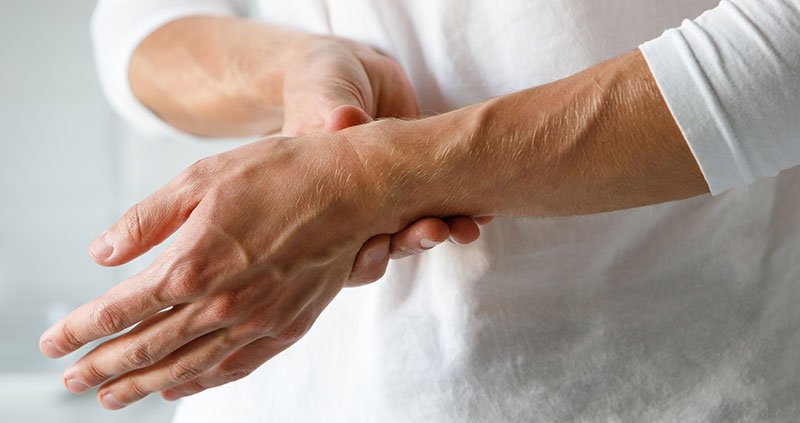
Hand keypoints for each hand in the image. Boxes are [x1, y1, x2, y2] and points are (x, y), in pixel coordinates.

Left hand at [40, 129, 414, 408]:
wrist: (352, 188)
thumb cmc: (280, 174)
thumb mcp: (200, 179)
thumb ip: (146, 220)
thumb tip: (102, 254)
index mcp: (192, 264)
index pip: (119, 310)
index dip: (79, 329)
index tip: (53, 343)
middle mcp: (220, 304)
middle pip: (146, 347)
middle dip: (100, 367)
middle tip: (71, 381)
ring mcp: (255, 321)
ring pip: (185, 366)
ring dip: (141, 385)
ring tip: (111, 398)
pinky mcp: (286, 326)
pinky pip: (234, 367)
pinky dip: (200, 383)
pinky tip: (180, 388)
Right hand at [281, 36, 490, 284]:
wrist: (353, 70)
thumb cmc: (323, 81)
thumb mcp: (323, 94)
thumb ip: (330, 111)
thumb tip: (339, 118)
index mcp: (323, 199)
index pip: (340, 247)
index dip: (362, 254)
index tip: (381, 244)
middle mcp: (357, 209)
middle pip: (384, 245)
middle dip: (411, 242)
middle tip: (437, 230)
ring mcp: (390, 198)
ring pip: (415, 229)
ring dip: (445, 231)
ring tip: (468, 228)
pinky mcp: (419, 181)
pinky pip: (442, 204)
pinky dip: (464, 209)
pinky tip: (484, 212)